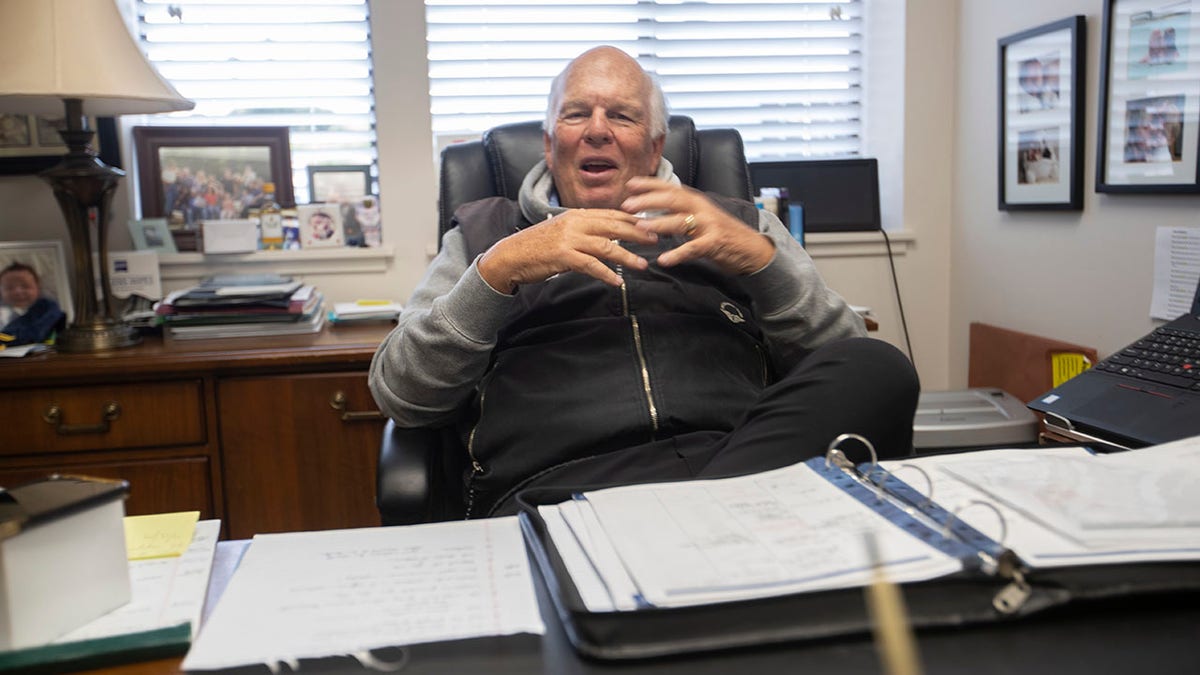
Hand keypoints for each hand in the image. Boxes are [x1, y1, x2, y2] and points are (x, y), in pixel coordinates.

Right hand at [477, 209, 657, 292]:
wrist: (510, 255)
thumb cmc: (536, 247)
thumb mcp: (562, 232)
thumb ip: (583, 231)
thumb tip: (606, 236)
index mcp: (576, 215)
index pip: (611, 214)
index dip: (632, 219)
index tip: (650, 224)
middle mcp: (575, 223)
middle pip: (613, 226)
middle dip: (637, 233)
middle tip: (655, 239)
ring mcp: (569, 239)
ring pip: (606, 246)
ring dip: (627, 256)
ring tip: (642, 265)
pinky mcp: (563, 256)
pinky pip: (591, 265)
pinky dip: (606, 274)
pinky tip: (617, 281)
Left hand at [621, 177, 774, 274]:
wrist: (750, 247)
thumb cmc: (721, 232)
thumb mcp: (700, 216)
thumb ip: (680, 210)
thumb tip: (654, 206)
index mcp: (696, 200)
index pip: (670, 187)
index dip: (650, 184)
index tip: (630, 184)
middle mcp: (702, 208)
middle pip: (672, 200)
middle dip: (648, 201)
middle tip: (627, 205)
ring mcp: (709, 224)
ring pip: (680, 221)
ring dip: (658, 223)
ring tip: (640, 227)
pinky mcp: (715, 243)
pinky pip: (693, 248)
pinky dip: (678, 253)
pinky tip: (663, 260)